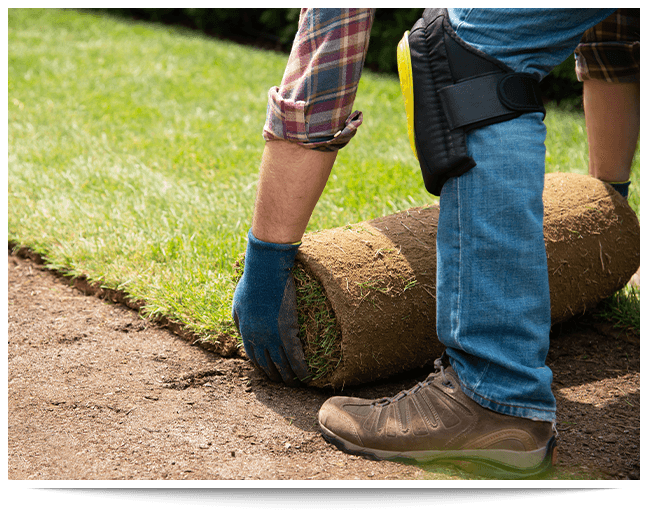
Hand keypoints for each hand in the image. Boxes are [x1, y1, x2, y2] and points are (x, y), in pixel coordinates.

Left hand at [232, 230, 310, 385]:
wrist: (265, 272)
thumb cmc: (252, 282)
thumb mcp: (238, 302)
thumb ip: (239, 318)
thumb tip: (240, 327)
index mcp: (245, 332)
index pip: (253, 356)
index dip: (261, 366)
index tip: (268, 372)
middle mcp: (258, 339)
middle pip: (266, 364)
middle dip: (274, 375)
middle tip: (283, 382)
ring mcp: (273, 337)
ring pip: (281, 364)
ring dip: (288, 377)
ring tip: (295, 384)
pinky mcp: (287, 332)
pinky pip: (295, 357)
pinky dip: (301, 369)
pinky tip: (307, 377)